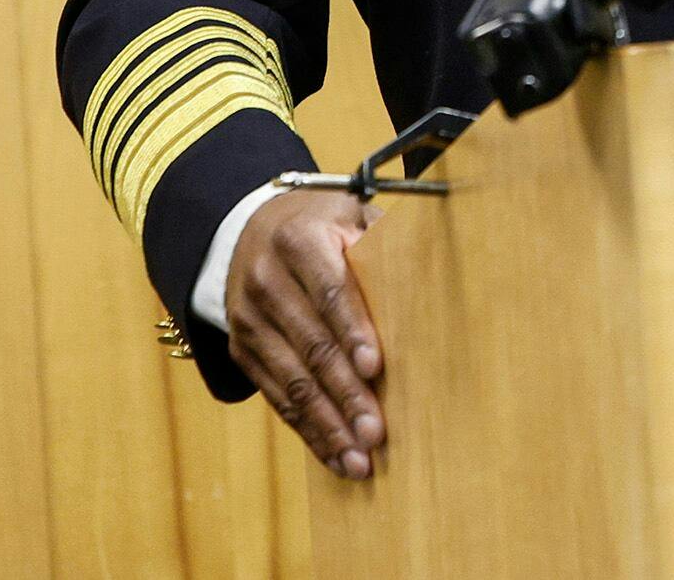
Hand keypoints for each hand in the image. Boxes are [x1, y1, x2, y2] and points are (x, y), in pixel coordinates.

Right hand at [226, 188, 385, 478]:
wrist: (251, 230)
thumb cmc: (323, 226)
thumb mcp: (350, 214)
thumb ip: (384, 236)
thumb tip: (432, 266)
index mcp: (299, 241)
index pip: (331, 290)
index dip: (353, 330)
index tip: (376, 367)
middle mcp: (266, 281)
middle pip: (312, 345)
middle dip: (345, 393)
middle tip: (375, 432)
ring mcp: (248, 320)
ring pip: (291, 382)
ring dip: (327, 426)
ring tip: (359, 460)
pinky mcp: (242, 351)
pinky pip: (276, 398)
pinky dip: (307, 431)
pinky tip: (335, 455)